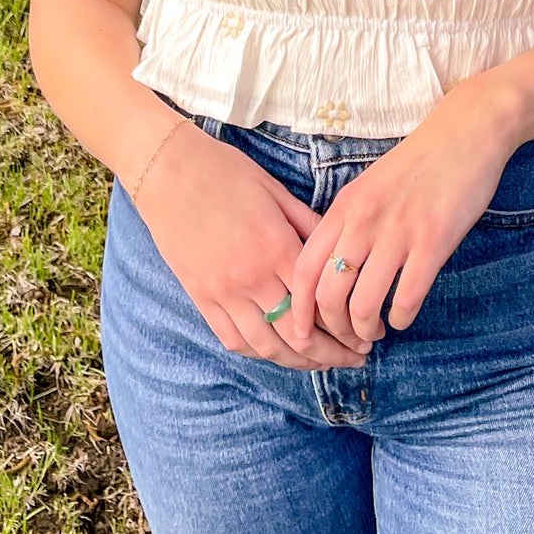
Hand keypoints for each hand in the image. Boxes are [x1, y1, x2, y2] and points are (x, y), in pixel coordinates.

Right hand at [134, 121, 374, 370]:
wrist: (168, 171)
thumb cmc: (225, 171)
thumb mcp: (275, 190)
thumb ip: (308, 224)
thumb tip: (338, 249)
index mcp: (277, 247)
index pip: (320, 304)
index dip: (346, 328)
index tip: (364, 336)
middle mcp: (253, 277)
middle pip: (297, 336)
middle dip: (331, 355)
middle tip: (352, 358)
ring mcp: (224, 291)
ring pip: (266, 347)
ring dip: (298, 363)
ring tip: (320, 363)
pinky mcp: (201, 297)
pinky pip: (233, 339)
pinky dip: (257, 353)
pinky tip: (276, 352)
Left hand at [288, 83, 520, 348]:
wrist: (464, 133)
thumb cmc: (416, 163)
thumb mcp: (368, 186)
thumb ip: (347, 223)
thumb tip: (329, 271)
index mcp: (344, 206)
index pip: (304, 268)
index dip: (298, 309)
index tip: (302, 332)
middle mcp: (364, 220)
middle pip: (329, 295)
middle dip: (335, 329)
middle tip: (349, 338)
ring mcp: (398, 232)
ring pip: (365, 304)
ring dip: (367, 330)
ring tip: (376, 331)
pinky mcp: (433, 242)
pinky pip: (407, 298)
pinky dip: (401, 318)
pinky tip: (403, 316)